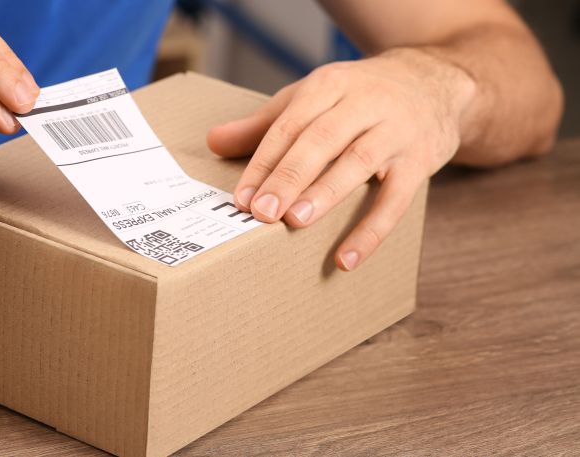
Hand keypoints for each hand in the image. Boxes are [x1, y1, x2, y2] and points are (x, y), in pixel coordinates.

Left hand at [208, 48, 475, 270]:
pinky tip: (346, 259)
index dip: (263, 162)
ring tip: (297, 222)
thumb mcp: (312, 99)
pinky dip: (371, 231)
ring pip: (359, 162)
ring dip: (326, 193)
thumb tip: (214, 142)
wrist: (436, 82)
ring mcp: (395, 131)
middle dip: (289, 177)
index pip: (290, 125)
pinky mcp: (421, 160)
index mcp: (329, 86)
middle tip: (262, 213)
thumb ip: (264, 125)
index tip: (241, 198)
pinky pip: (396, 199)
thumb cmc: (358, 98)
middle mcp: (364, 103)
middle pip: (321, 140)